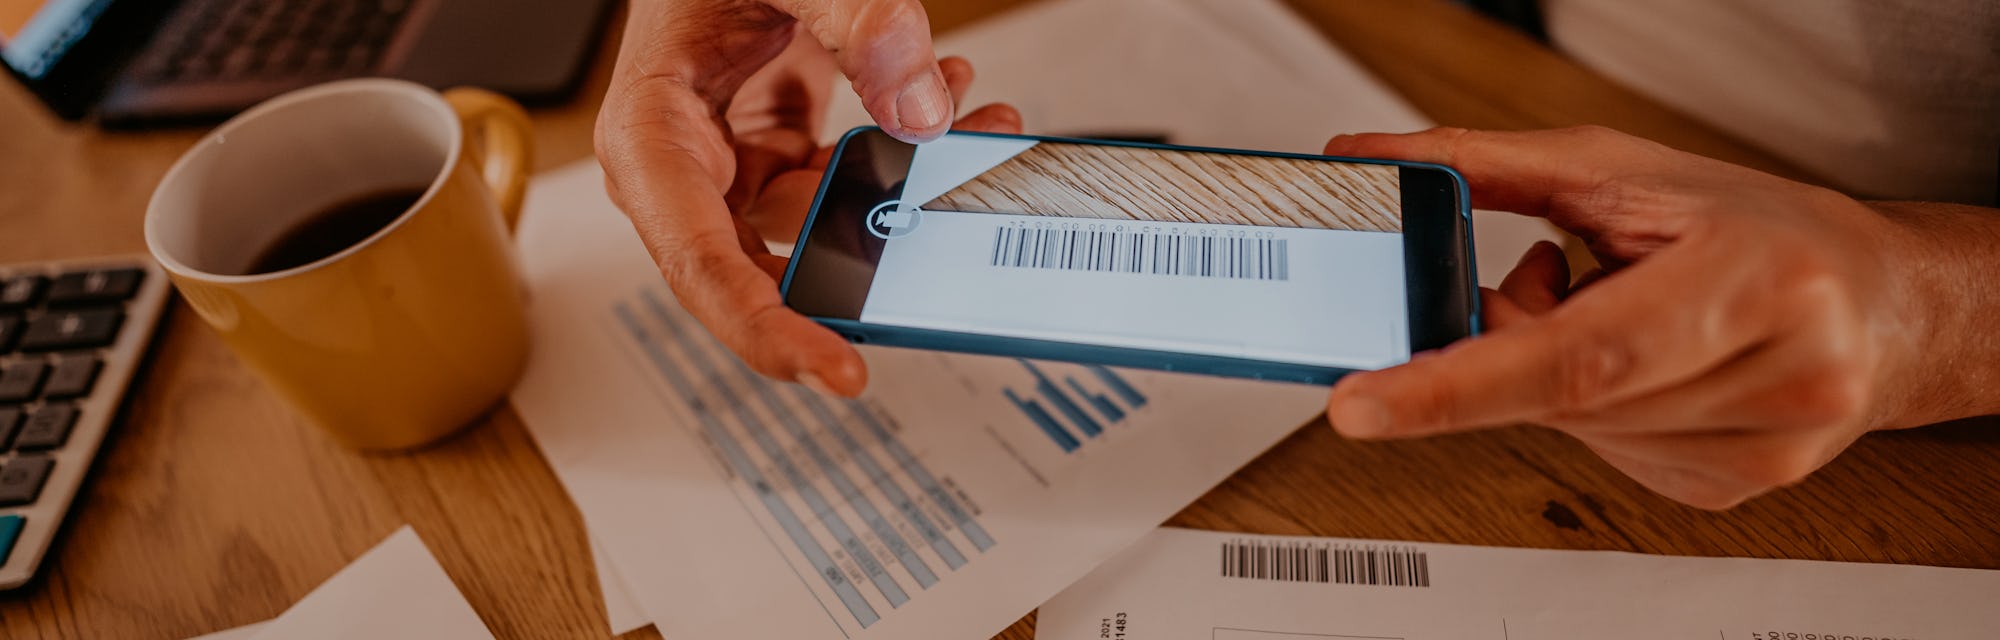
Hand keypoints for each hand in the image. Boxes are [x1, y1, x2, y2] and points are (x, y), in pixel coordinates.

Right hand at [595, 1, 1009, 395]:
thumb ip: (854, 20)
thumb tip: (921, 107)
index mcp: (649, 137)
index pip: (702, 267)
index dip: (772, 330)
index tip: (841, 370)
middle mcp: (685, 167)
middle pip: (770, 269)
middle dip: (872, 257)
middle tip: (951, 248)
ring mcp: (735, 164)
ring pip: (830, 223)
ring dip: (910, 185)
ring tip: (982, 125)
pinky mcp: (777, 153)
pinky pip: (848, 185)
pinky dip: (905, 153)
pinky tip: (954, 102)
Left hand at [1320, 126, 1999, 508]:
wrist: (1878, 302)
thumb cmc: (1762, 230)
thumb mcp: (1626, 172)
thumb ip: (1487, 166)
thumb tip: (1373, 162)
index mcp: (1755, 282)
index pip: (1579, 355)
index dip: (1459, 384)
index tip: (1363, 404)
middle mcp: (1774, 376)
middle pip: (1564, 396)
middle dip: (1504, 348)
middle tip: (1517, 284)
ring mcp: (1759, 448)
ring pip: (1572, 430)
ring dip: (1545, 373)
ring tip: (1603, 306)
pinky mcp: (1730, 488)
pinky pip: (1601, 456)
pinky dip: (1584, 405)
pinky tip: (1631, 360)